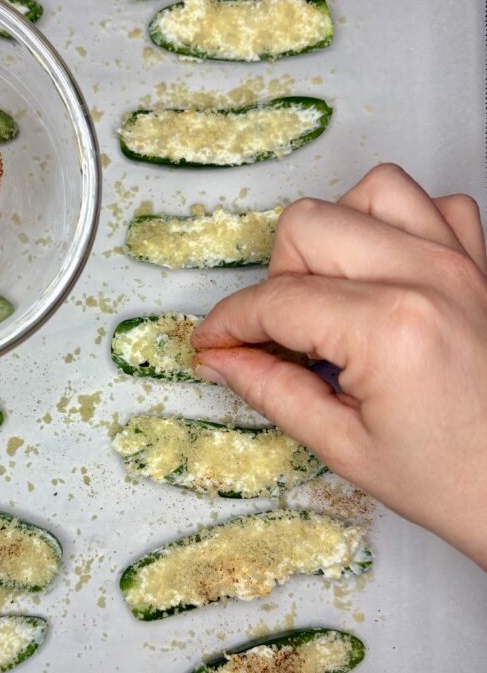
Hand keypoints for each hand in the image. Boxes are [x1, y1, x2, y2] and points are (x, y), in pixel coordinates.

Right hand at [192, 164, 486, 567]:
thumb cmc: (454, 481)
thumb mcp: (345, 448)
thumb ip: (271, 391)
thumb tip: (222, 359)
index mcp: (389, 330)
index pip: (275, 301)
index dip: (228, 323)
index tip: (213, 342)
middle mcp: (427, 279)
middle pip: (308, 225)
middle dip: (276, 279)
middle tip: (282, 333)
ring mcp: (461, 263)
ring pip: (369, 192)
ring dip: (336, 235)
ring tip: (334, 292)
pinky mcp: (482, 263)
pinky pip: (433, 204)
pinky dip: (398, 225)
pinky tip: (384, 272)